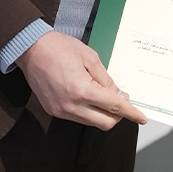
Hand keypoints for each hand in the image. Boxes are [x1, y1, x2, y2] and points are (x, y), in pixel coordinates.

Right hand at [15, 30, 147, 130]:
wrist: (31, 49)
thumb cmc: (59, 48)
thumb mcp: (90, 58)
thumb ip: (107, 80)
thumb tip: (119, 96)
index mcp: (82, 90)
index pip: (113, 107)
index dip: (130, 113)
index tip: (141, 118)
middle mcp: (71, 106)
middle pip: (104, 123)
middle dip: (117, 115)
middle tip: (121, 101)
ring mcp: (60, 111)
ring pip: (91, 123)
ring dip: (103, 114)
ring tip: (104, 96)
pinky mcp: (53, 111)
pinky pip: (78, 118)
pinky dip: (88, 112)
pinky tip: (89, 97)